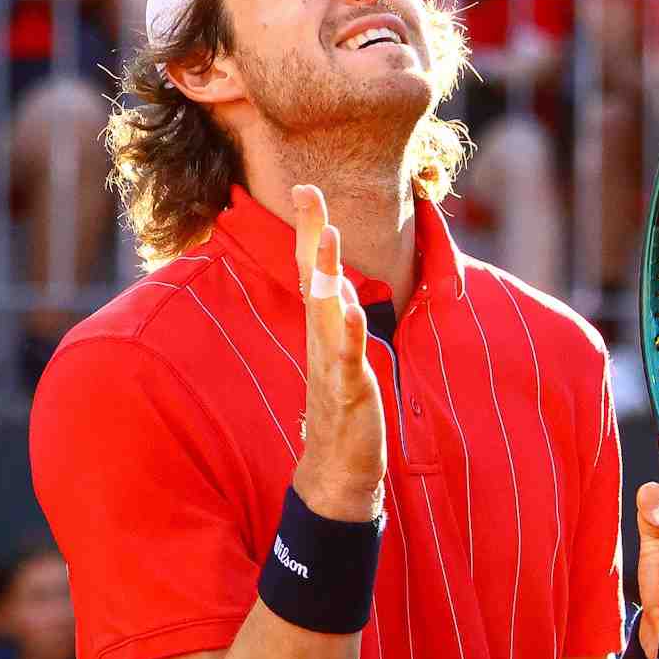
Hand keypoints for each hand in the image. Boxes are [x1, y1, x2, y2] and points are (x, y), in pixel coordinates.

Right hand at [289, 185, 385, 521]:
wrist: (338, 470)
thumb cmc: (341, 410)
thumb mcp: (341, 354)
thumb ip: (338, 318)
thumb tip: (335, 282)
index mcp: (322, 328)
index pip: (312, 271)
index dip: (310, 230)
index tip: (306, 188)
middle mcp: (321, 339)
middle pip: (314, 279)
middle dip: (312, 235)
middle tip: (309, 194)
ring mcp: (332, 363)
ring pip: (328, 312)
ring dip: (327, 275)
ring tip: (328, 238)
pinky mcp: (348, 390)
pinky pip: (347, 358)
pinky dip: (350, 334)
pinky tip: (352, 310)